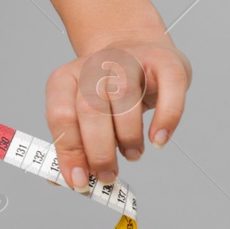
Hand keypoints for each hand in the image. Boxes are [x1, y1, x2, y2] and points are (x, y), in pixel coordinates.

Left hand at [44, 34, 191, 191]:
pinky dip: (166, 119)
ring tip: (132, 155)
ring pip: (124, 99)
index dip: (68, 151)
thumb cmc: (109, 89)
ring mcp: (131, 60)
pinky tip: (158, 140)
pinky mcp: (166, 62)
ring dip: (128, 137)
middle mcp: (96, 65)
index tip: (78, 181)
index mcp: (68, 78)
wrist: (137, 47)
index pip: (60, 114)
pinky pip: (169, 90)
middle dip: (98, 151)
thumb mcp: (84, 109)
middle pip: (90, 109)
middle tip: (107, 176)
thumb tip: (64, 181)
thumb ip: (74, 141)